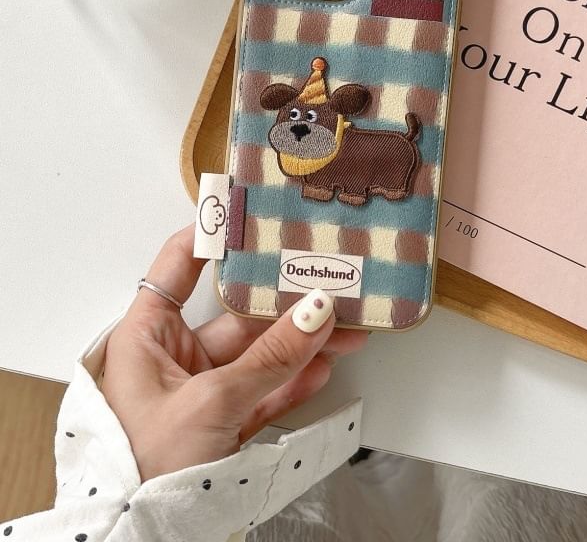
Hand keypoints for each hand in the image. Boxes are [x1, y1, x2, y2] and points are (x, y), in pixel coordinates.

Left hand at [101, 226, 366, 480]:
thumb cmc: (144, 470)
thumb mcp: (210, 403)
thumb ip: (270, 358)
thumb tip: (316, 312)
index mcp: (146, 335)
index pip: (178, 265)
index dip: (212, 235)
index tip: (252, 214)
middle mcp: (173, 355)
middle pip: (236, 315)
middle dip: (286, 306)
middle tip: (326, 286)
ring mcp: (202, 388)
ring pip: (260, 355)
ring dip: (302, 344)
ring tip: (344, 328)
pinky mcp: (224, 419)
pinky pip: (266, 390)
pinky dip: (294, 381)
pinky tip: (323, 364)